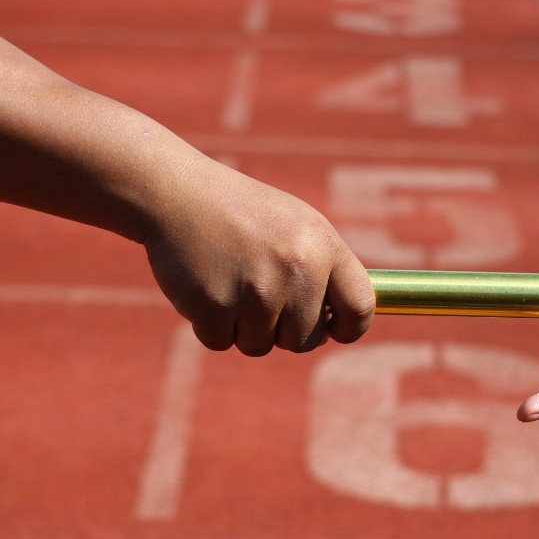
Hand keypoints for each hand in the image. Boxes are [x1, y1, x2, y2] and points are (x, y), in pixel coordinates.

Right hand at [143, 156, 374, 355]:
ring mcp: (255, 291)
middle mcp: (296, 269)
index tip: (332, 329)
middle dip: (281, 328)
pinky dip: (210, 324)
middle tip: (257, 291)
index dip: (347, 328)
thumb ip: (324, 271)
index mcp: (323, 246)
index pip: (360, 308)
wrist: (178, 194)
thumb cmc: (242, 213)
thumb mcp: (296, 226)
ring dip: (242, 326)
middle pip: (304, 340)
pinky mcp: (214, 306)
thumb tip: (340, 326)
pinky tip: (204, 286)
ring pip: (260, 345)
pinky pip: (221, 342)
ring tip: (229, 280)